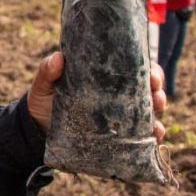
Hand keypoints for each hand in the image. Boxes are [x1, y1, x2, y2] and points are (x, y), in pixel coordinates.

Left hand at [26, 52, 167, 142]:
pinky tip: (154, 135)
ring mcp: (117, 116)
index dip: (148, 68)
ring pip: (147, 111)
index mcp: (102, 77)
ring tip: (158, 110)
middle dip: (157, 89)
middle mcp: (115, 95)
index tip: (152, 73)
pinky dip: (151, 136)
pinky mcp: (117, 137)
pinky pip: (140, 137)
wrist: (37, 132)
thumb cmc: (43, 101)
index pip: (132, 68)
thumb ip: (48, 71)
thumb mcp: (44, 85)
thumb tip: (59, 58)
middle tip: (157, 91)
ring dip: (158, 109)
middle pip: (146, 88)